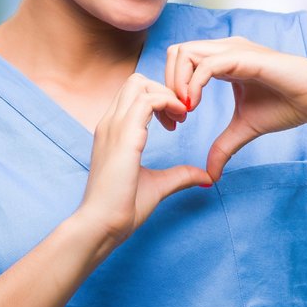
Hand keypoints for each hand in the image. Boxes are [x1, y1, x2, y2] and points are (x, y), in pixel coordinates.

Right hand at [77, 74, 211, 244]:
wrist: (101, 226)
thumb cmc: (122, 209)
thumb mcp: (157, 185)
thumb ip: (180, 176)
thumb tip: (205, 176)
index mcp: (113, 132)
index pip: (133, 94)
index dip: (159, 100)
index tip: (176, 122)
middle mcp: (110, 123)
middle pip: (136, 81)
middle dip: (164, 90)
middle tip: (181, 115)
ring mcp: (114, 126)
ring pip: (140, 83)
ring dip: (167, 94)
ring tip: (182, 116)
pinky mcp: (124, 136)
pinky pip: (148, 100)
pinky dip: (168, 102)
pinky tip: (179, 120)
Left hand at [164, 37, 306, 180]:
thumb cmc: (287, 104)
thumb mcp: (245, 128)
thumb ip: (224, 146)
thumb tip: (210, 174)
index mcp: (222, 60)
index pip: (181, 61)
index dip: (170, 88)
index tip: (176, 119)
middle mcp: (224, 50)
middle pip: (176, 52)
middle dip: (167, 83)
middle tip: (176, 114)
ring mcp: (233, 50)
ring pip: (185, 52)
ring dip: (177, 82)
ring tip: (185, 110)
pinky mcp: (244, 57)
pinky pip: (207, 65)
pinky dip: (194, 85)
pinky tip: (195, 106)